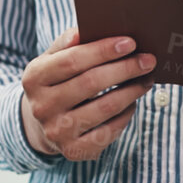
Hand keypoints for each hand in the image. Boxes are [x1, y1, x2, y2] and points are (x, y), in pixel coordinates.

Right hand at [19, 28, 155, 160]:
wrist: (41, 124)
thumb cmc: (56, 83)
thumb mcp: (52, 60)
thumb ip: (66, 44)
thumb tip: (83, 31)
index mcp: (34, 78)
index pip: (72, 60)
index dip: (103, 50)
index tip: (130, 43)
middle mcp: (41, 107)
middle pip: (91, 83)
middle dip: (125, 69)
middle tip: (148, 60)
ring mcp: (57, 132)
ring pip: (105, 107)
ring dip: (132, 91)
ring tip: (146, 79)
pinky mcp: (74, 150)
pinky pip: (110, 131)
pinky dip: (126, 114)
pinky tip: (132, 102)